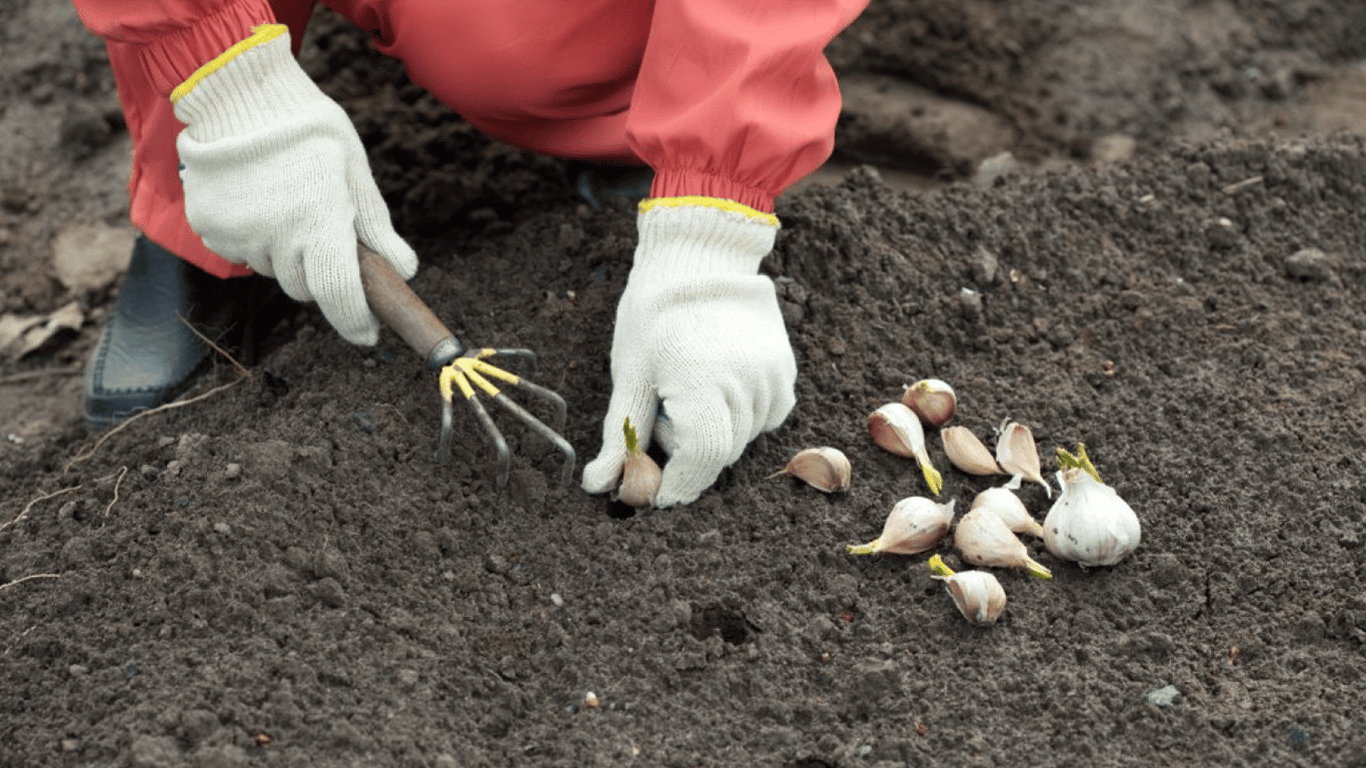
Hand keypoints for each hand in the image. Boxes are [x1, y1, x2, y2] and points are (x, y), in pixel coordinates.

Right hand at [173, 25, 415, 345]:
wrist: (238, 93)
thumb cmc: (310, 130)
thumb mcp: (354, 172)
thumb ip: (376, 227)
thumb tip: (404, 270)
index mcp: (319, 225)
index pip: (340, 295)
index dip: (356, 321)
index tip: (367, 335)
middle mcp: (276, 238)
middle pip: (305, 287)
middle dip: (319, 271)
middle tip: (321, 229)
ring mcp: (238, 235)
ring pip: (272, 269)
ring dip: (284, 252)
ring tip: (285, 201)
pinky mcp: (209, 228)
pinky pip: (240, 252)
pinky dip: (253, 238)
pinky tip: (256, 199)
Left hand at [581, 199, 796, 506]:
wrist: (700, 259)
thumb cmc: (655, 314)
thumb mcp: (629, 373)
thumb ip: (620, 433)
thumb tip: (598, 484)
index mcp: (701, 379)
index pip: (700, 459)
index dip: (678, 485)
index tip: (656, 494)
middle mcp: (746, 381)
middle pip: (719, 454)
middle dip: (687, 454)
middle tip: (662, 414)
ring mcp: (772, 377)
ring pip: (741, 439)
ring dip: (712, 433)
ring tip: (688, 389)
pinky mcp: (786, 373)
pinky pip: (762, 419)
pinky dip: (737, 417)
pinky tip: (716, 384)